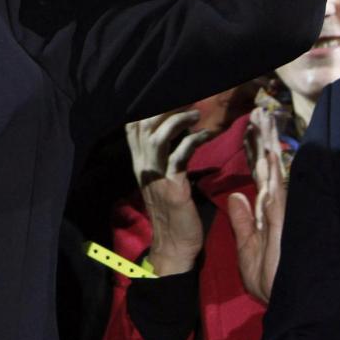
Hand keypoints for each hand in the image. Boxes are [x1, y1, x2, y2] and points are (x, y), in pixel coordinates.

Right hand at [127, 109, 213, 274]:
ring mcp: (156, 175)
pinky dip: (195, 140)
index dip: (144, 108)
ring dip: (179, 120)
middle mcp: (142, 165)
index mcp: (139, 163)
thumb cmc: (172, 212)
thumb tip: (172, 134)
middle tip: (186, 99)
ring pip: (159, 136)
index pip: (131, 127)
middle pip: (143, 125)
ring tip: (196, 113)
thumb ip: (161, 158)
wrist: (174, 244)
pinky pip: (181, 154)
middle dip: (163, 107)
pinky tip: (208, 135)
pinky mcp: (173, 185)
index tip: (166, 95)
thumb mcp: (159, 181)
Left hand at [228, 107, 286, 302]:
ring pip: (273, 169)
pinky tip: (271, 148)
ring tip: (263, 116)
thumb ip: (242, 224)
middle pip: (267, 165)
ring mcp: (281, 211)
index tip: (248, 127)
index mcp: (265, 214)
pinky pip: (277, 188)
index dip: (252, 151)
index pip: (258, 175)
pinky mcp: (284, 220)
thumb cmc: (270, 283)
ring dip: (268, 143)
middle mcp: (276, 207)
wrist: (288, 306)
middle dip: (262, 137)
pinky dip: (273, 168)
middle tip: (258, 109)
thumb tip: (236, 196)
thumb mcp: (246, 251)